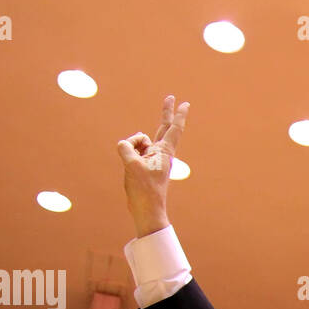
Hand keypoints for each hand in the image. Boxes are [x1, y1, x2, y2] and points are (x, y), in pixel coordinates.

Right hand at [118, 95, 189, 237]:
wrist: (146, 210)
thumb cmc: (144, 190)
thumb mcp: (131, 165)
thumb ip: (126, 148)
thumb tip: (124, 144)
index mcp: (164, 153)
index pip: (173, 129)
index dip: (178, 115)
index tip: (184, 104)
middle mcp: (160, 153)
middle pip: (163, 127)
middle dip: (166, 112)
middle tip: (171, 97)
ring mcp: (152, 158)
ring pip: (139, 140)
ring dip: (131, 146)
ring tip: (134, 168)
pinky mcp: (143, 164)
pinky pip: (131, 150)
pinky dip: (127, 153)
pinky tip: (129, 169)